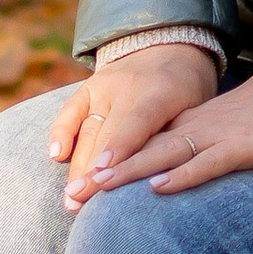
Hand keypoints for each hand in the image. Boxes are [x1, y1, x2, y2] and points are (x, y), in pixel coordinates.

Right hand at [52, 46, 218, 209]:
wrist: (170, 48)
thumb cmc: (189, 91)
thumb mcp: (196, 111)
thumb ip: (177, 140)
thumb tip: (162, 183)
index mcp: (160, 92)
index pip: (136, 125)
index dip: (119, 151)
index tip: (103, 176)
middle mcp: (127, 87)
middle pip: (107, 135)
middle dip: (92, 172)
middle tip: (81, 206)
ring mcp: (104, 85)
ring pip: (88, 129)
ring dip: (77, 166)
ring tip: (71, 199)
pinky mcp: (88, 86)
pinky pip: (71, 110)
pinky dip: (62, 132)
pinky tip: (56, 156)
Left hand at [79, 31, 252, 198]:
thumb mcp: (226, 134)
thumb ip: (201, 153)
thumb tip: (172, 178)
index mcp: (188, 127)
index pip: (140, 147)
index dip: (107, 167)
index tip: (76, 189)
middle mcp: (194, 130)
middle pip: (141, 152)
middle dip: (105, 174)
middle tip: (71, 197)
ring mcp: (216, 136)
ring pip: (164, 155)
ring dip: (130, 172)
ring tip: (97, 188)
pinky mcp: (241, 147)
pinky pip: (207, 162)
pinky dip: (182, 175)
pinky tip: (159, 187)